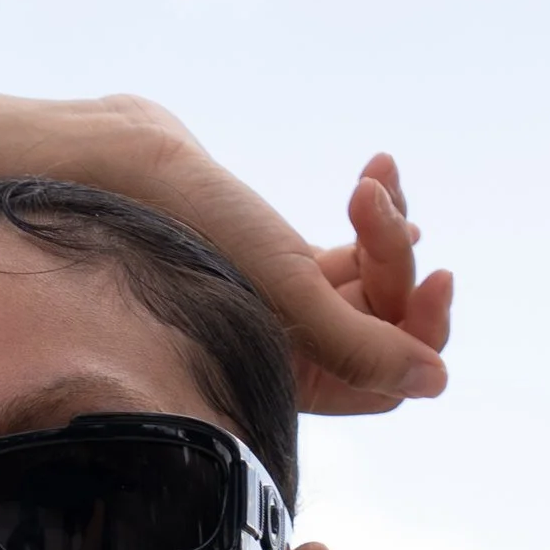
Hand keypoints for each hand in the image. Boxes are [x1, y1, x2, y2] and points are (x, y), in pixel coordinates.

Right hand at [37, 100, 454, 416]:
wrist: (110, 166)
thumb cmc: (182, 232)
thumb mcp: (284, 290)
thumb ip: (360, 344)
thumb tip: (436, 383)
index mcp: (284, 378)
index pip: (384, 382)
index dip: (420, 333)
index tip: (438, 272)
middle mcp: (288, 351)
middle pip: (386, 329)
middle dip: (399, 264)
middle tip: (379, 206)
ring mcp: (285, 304)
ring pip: (372, 283)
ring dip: (385, 224)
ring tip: (371, 175)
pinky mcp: (278, 258)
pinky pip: (350, 250)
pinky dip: (373, 212)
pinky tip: (378, 174)